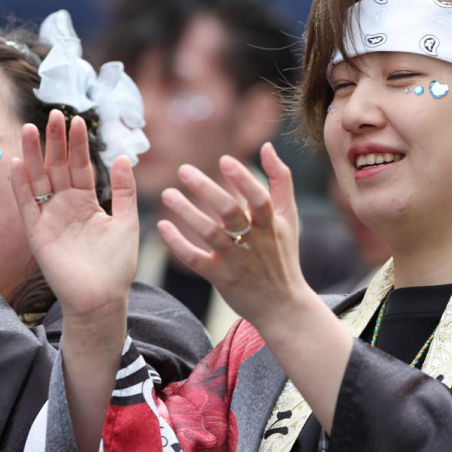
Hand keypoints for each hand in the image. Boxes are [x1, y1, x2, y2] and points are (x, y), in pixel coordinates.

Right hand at [10, 110, 138, 321]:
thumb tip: (123, 157)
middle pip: (58, 167)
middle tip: (54, 114)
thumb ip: (123, 190)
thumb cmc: (117, 264)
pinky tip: (16, 164)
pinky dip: (20, 185)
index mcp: (87, 202)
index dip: (78, 145)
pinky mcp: (37, 233)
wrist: (102, 298)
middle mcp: (65, 206)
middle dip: (55, 141)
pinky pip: (26, 205)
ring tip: (29, 128)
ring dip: (32, 155)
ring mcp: (49, 218)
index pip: (81, 166)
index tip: (77, 120)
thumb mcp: (127, 221)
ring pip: (38, 180)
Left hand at [159, 142, 317, 329]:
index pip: (258, 198)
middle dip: (206, 189)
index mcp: (271, 225)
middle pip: (229, 212)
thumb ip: (280, 180)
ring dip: (187, 213)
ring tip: (167, 194)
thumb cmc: (283, 254)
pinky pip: (195, 260)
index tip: (224, 160)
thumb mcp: (289, 217)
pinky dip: (178, 244)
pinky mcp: (220, 278)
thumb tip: (266, 147)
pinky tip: (162, 227)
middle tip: (183, 170)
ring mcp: (236, 260)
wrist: (282, 305)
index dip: (243, 179)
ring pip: (209, 234)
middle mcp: (254, 241)